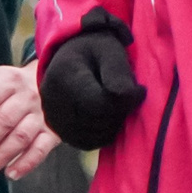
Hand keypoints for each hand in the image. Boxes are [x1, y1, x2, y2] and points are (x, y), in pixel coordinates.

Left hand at [0, 65, 60, 180]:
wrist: (50, 85)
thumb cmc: (11, 88)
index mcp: (8, 82)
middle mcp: (26, 97)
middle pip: (4, 120)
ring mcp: (40, 116)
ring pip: (21, 136)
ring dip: (1, 155)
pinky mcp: (51, 133)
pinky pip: (40, 149)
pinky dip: (26, 163)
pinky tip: (11, 173)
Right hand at [40, 9, 146, 149]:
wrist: (71, 56)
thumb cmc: (94, 50)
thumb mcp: (110, 51)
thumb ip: (119, 73)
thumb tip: (132, 97)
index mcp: (63, 76)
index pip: (100, 103)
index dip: (125, 101)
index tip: (139, 90)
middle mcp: (52, 101)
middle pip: (98, 121)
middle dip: (121, 112)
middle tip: (130, 97)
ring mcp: (52, 118)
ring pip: (94, 135)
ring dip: (114, 124)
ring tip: (117, 103)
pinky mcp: (57, 131)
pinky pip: (87, 142)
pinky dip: (103, 134)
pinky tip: (108, 117)